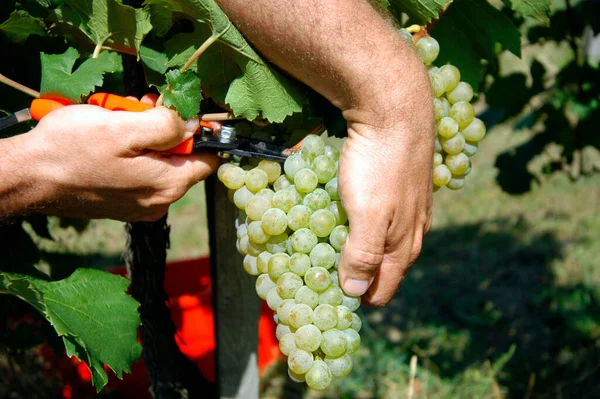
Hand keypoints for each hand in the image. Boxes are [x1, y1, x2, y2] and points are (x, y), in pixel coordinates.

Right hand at [17, 99, 217, 220]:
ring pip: (158, 162)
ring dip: (143, 137)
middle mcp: (160, 201)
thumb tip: (195, 123)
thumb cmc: (72, 149)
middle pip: (181, 158)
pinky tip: (109, 141)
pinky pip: (139, 172)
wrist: (28, 177)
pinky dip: (130, 153)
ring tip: (117, 121)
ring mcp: (140, 205)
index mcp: (168, 185)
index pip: (209, 159)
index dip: (199, 132)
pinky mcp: (122, 204)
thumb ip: (167, 126)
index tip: (178, 113)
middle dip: (164, 130)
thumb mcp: (123, 127)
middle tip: (138, 109)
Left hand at [337, 103, 434, 305]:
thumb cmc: (379, 164)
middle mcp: (413, 230)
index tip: (326, 293)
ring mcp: (410, 206)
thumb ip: (363, 255)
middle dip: (357, 274)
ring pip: (384, 239)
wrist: (395, 108)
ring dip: (359, 247)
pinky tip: (348, 211)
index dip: (356, 297)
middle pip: (384, 267)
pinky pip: (382, 214)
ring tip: (330, 243)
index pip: (383, 289)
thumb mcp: (368, 214)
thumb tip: (355, 293)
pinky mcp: (402, 184)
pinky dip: (363, 221)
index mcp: (404, 245)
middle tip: (323, 270)